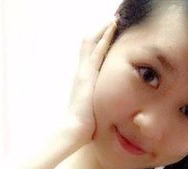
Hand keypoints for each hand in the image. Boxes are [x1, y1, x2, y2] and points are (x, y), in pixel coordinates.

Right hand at [63, 20, 117, 146]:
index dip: (101, 47)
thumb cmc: (84, 127)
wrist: (74, 129)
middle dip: (101, 34)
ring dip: (103, 30)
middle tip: (112, 22)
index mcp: (85, 82)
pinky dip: (104, 37)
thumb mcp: (96, 114)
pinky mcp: (87, 74)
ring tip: (113, 19)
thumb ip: (101, 110)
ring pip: (93, 44)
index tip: (110, 38)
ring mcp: (84, 72)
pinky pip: (96, 50)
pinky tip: (112, 26)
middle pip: (91, 47)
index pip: (93, 59)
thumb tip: (109, 120)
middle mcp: (83, 73)